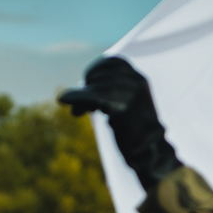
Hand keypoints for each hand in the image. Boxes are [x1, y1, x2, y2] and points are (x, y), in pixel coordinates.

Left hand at [58, 56, 180, 189]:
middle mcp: (136, 82)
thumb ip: (109, 92)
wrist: (149, 150)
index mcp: (139, 78)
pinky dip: (76, 98)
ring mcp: (130, 93)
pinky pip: (93, 97)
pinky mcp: (122, 107)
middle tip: (80, 103)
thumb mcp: (125, 103)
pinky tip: (63, 99)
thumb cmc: (134, 130)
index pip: (113, 62)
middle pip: (101, 74)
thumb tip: (78, 91)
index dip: (96, 68)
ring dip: (81, 98)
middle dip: (87, 87)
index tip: (87, 82)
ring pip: (95, 86)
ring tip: (78, 110)